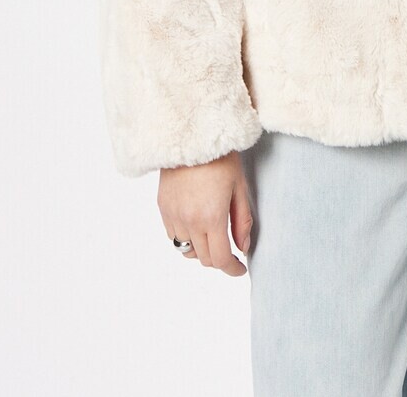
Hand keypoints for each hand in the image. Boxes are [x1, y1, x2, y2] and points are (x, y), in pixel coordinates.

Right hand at [157, 151, 253, 276]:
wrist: (192, 135)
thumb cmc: (221, 157)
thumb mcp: (239, 187)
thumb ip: (242, 221)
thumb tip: (244, 247)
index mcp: (212, 217)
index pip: (220, 259)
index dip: (233, 269)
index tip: (241, 268)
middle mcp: (189, 221)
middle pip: (204, 258)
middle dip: (220, 259)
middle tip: (231, 249)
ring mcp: (173, 215)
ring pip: (186, 250)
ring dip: (201, 250)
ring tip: (213, 236)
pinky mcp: (162, 208)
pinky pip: (173, 235)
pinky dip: (186, 237)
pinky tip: (196, 224)